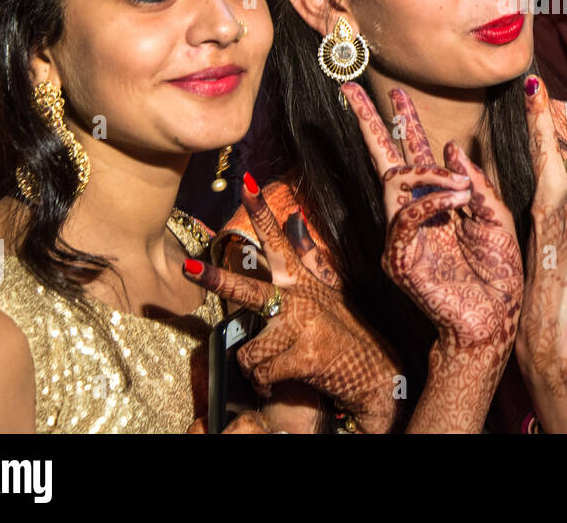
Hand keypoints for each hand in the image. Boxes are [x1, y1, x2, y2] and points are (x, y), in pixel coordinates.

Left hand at [183, 173, 404, 432]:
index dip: (262, 212)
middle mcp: (302, 299)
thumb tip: (295, 216)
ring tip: (273, 370)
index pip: (279, 240)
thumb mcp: (329, 293)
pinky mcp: (304, 356)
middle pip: (249, 289)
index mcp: (303, 282)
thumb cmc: (346, 335)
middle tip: (190, 268)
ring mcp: (303, 327)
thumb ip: (306, 262)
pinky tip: (279, 384)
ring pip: (249, 350)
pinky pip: (261, 374)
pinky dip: (264, 384)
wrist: (376, 373)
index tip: (246, 182)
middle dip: (218, 280)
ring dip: (256, 368)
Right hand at [342, 83, 522, 351]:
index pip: (414, 154)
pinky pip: (406, 217)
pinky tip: (457, 201)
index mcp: (438, 202)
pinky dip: (432, 203)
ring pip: (396, 184)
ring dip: (429, 174)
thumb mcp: (497, 218)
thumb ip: (476, 183)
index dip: (402, 122)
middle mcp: (415, 214)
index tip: (393, 92)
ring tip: (462, 188)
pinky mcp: (400, 258)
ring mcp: (403, 236)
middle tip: (351, 90)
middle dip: (370, 124)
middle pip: (385, 160)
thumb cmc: (498, 275)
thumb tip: (450, 146)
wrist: (494, 320)